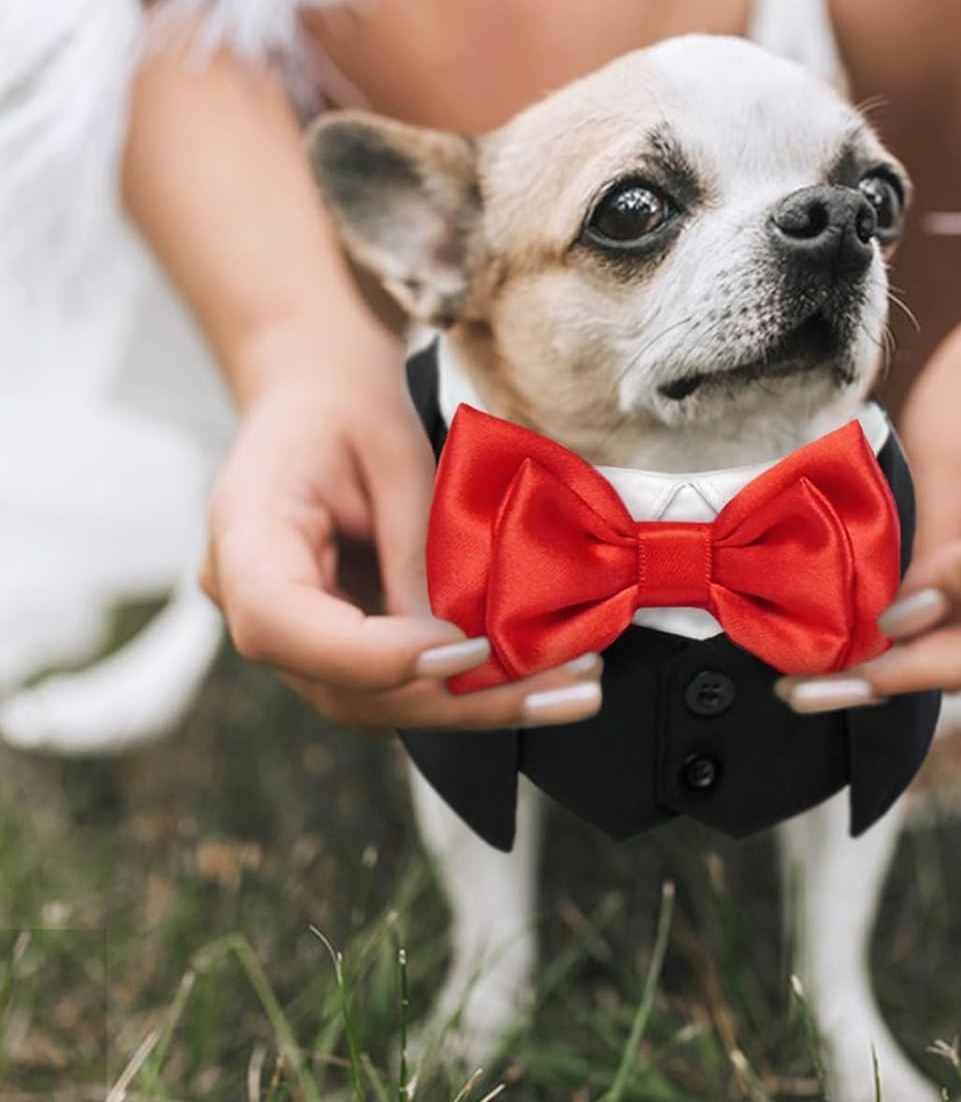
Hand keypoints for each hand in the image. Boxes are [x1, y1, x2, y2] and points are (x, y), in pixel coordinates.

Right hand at [201, 324, 601, 730]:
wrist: (316, 395)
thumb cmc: (349, 405)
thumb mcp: (392, 449)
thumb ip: (417, 545)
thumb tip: (464, 641)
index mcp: (243, 538)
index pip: (284, 624)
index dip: (375, 655)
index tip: (469, 649)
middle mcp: (251, 606)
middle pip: (342, 689)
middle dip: (458, 699)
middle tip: (562, 688)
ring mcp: (292, 638)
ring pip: (377, 705)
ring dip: (479, 706)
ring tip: (575, 691)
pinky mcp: (336, 650)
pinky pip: (396, 688)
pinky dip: (470, 691)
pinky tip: (547, 682)